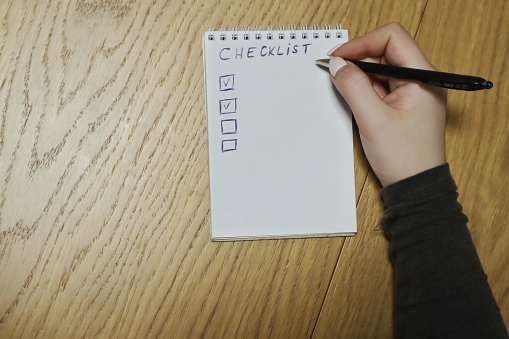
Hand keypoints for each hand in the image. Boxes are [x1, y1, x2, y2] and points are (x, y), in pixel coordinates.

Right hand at [328, 23, 446, 186]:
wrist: (416, 188)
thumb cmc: (404, 158)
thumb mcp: (373, 119)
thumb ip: (354, 87)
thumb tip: (338, 64)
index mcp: (423, 77)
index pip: (392, 38)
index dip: (362, 43)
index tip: (339, 57)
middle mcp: (421, 80)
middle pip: (385, 52)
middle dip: (358, 60)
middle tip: (334, 72)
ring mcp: (412, 93)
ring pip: (380, 70)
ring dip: (360, 77)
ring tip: (344, 91)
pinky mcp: (403, 105)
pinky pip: (381, 87)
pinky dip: (364, 90)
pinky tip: (354, 101)